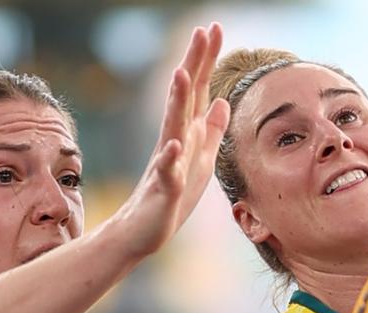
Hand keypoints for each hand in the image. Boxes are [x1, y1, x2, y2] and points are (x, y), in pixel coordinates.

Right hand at [110, 23, 230, 257]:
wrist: (143, 230)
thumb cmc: (172, 196)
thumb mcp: (201, 161)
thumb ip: (210, 131)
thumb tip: (224, 101)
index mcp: (186, 134)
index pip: (199, 91)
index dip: (207, 61)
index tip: (215, 27)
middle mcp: (174, 142)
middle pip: (185, 98)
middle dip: (194, 65)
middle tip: (201, 32)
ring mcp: (166, 164)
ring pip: (172, 128)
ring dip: (177, 102)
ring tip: (181, 75)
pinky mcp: (162, 190)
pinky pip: (167, 173)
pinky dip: (171, 158)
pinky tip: (175, 145)